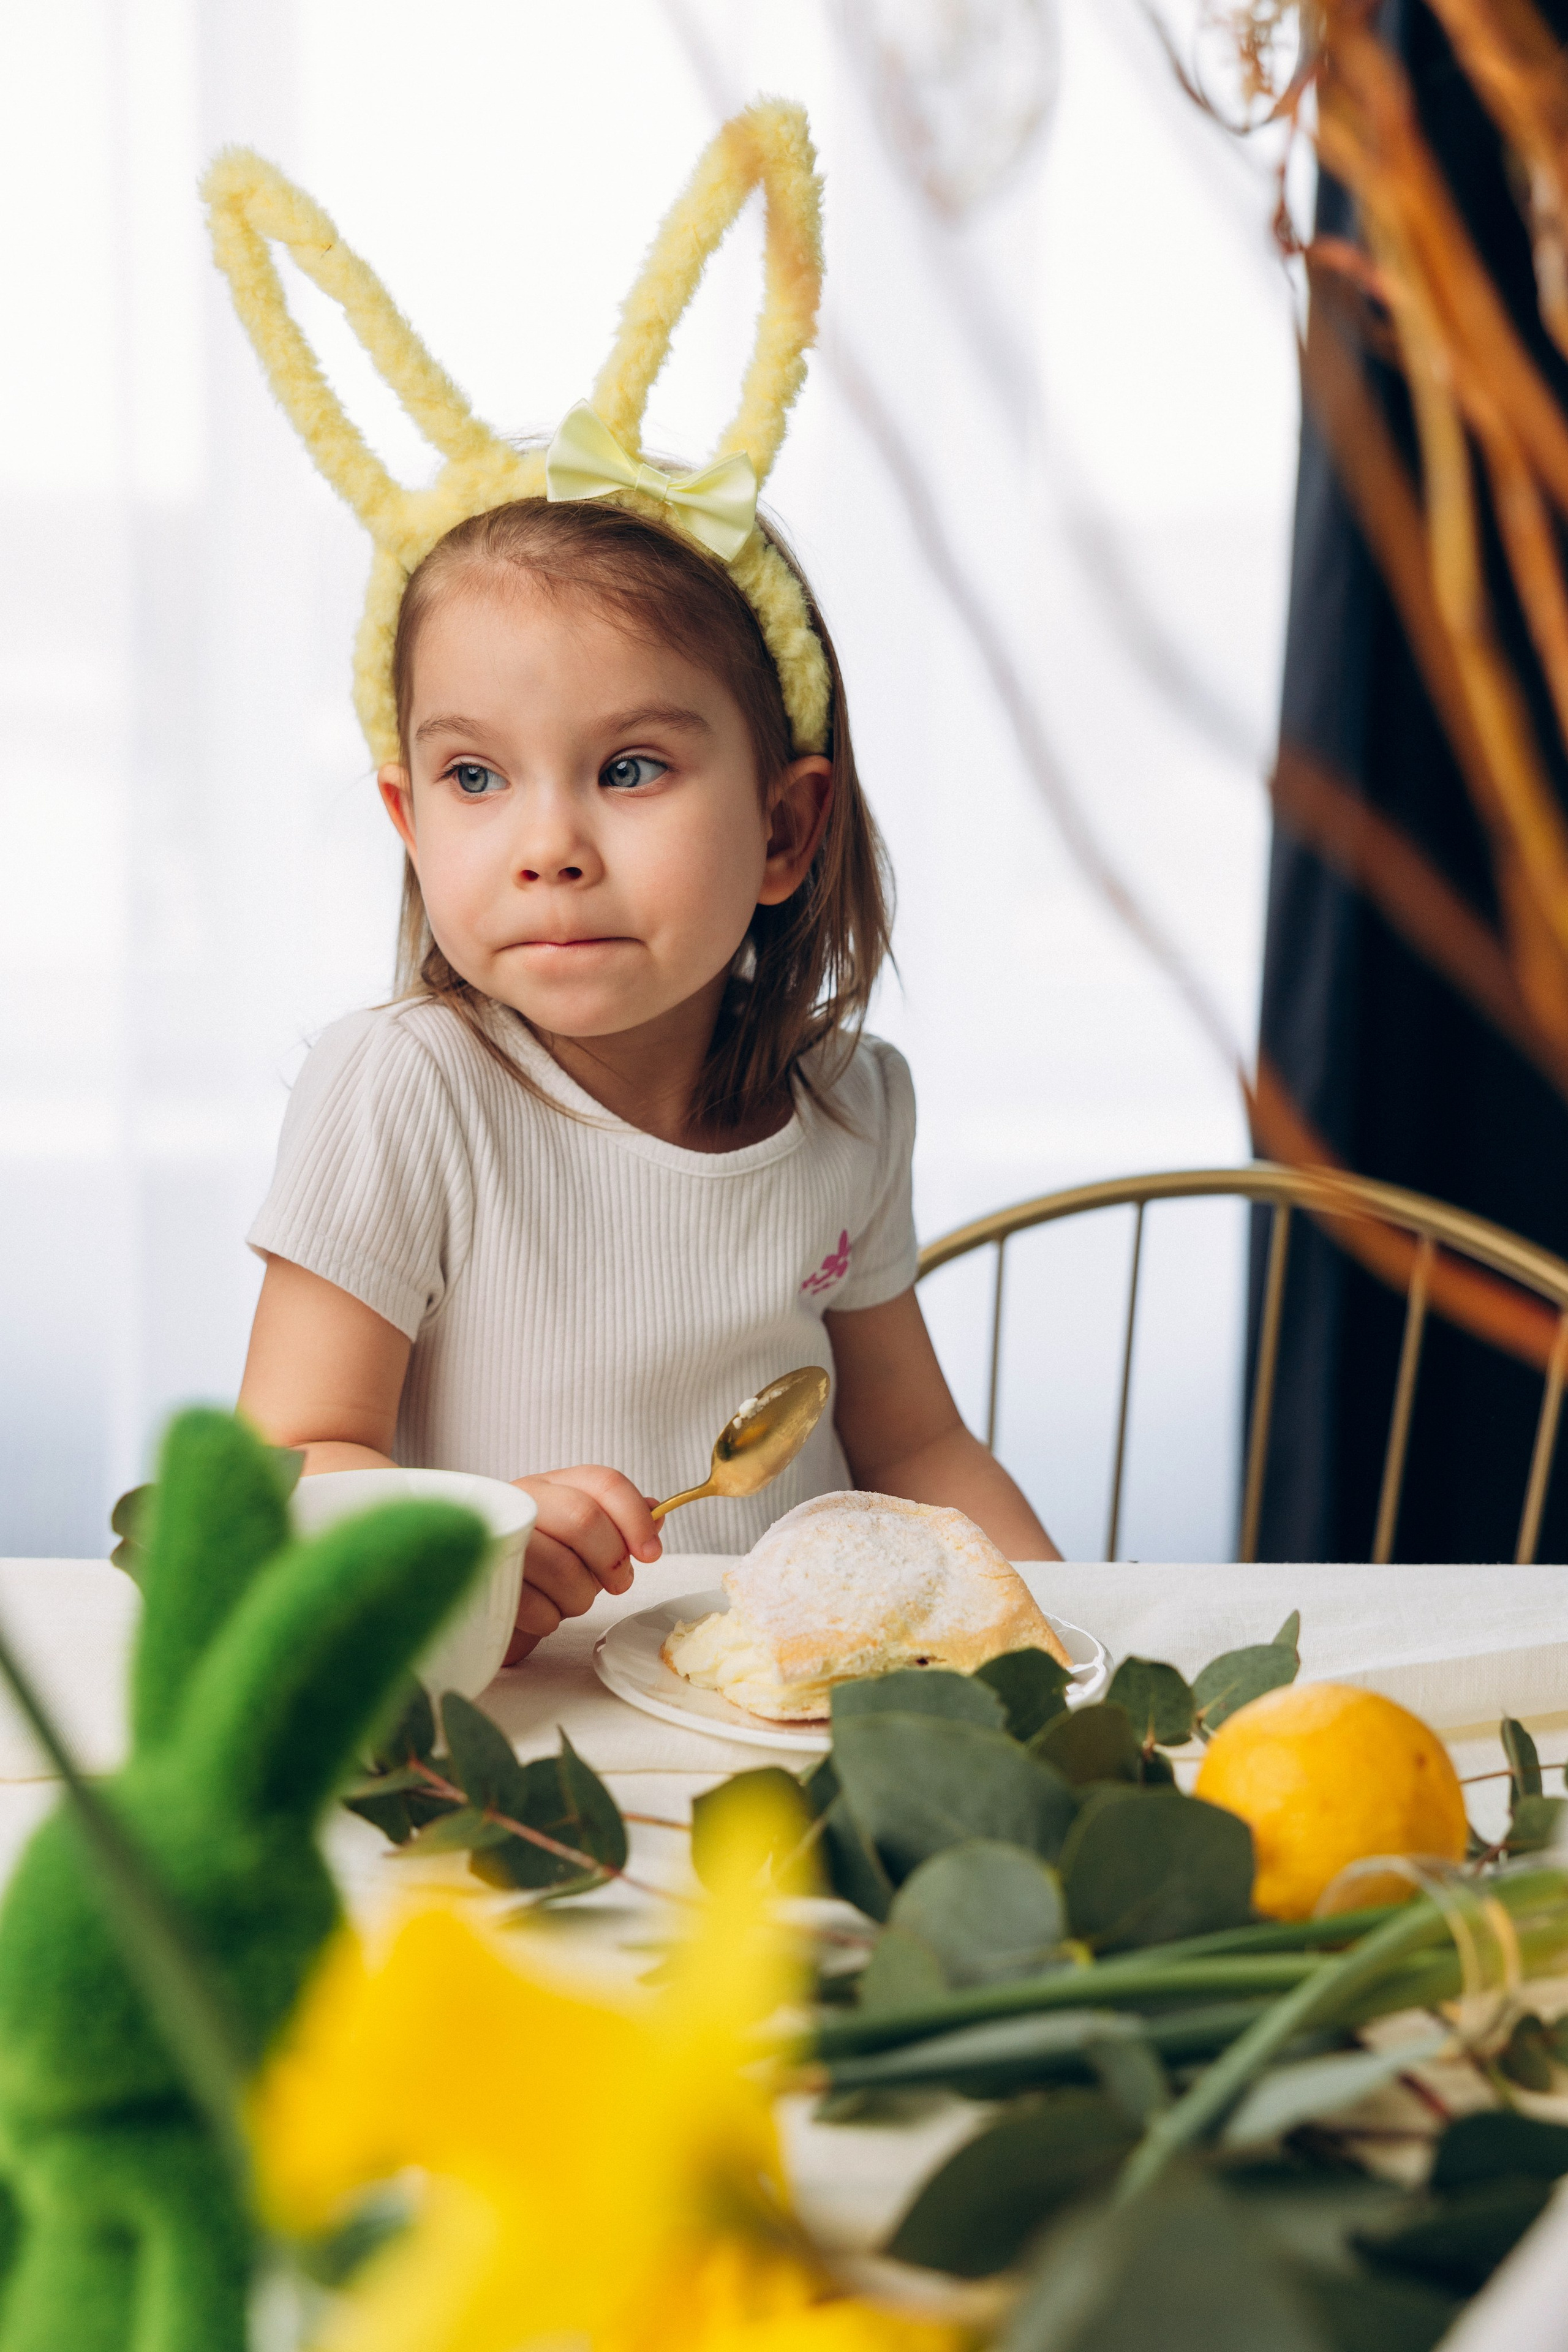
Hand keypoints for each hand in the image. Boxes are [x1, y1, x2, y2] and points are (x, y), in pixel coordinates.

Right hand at [505, 1467, 661, 1662]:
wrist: (487, 1600)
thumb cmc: (543, 1569)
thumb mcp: (584, 1542)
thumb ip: (618, 1523)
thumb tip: (656, 1509)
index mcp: (553, 1485)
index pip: (604, 1482)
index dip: (636, 1518)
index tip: (651, 1554)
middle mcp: (523, 1499)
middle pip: (584, 1519)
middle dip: (611, 1561)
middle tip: (618, 1583)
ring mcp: (498, 1535)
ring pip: (562, 1567)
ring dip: (579, 1597)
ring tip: (571, 1600)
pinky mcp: (482, 1578)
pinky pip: (535, 1606)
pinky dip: (550, 1619)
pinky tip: (544, 1613)